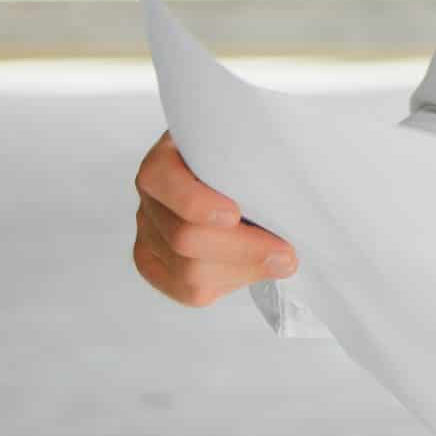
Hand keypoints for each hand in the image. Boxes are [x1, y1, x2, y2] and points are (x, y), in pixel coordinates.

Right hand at [131, 129, 296, 306]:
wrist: (233, 174)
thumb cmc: (241, 156)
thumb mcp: (244, 143)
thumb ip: (253, 158)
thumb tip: (282, 184)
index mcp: (163, 161)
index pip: (163, 182)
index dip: (196, 203)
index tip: (235, 213)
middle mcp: (151, 199)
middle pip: (184, 238)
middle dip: (242, 249)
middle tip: (286, 252)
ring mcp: (150, 235)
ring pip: (190, 273)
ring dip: (242, 271)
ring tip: (280, 262)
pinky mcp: (159, 267)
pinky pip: (189, 291)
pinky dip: (229, 284)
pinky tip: (254, 270)